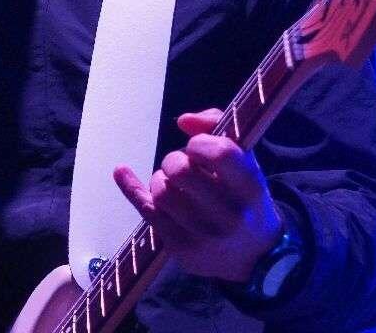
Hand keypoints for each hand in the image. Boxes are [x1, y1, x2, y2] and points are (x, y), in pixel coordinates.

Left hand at [113, 108, 282, 282]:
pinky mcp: (182, 249)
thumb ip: (217, 127)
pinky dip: (131, 188)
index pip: (219, 153)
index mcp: (250, 186)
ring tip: (173, 184)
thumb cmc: (244, 196)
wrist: (254, 254)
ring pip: (161, 192)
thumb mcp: (244, 161)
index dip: (199, 143)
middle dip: (173, 160)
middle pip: (181, 171)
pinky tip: (121, 172)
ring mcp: (204, 235)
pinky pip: (147, 211)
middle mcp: (229, 214)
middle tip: (181, 166)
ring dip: (160, 179)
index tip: (197, 148)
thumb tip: (183, 121)